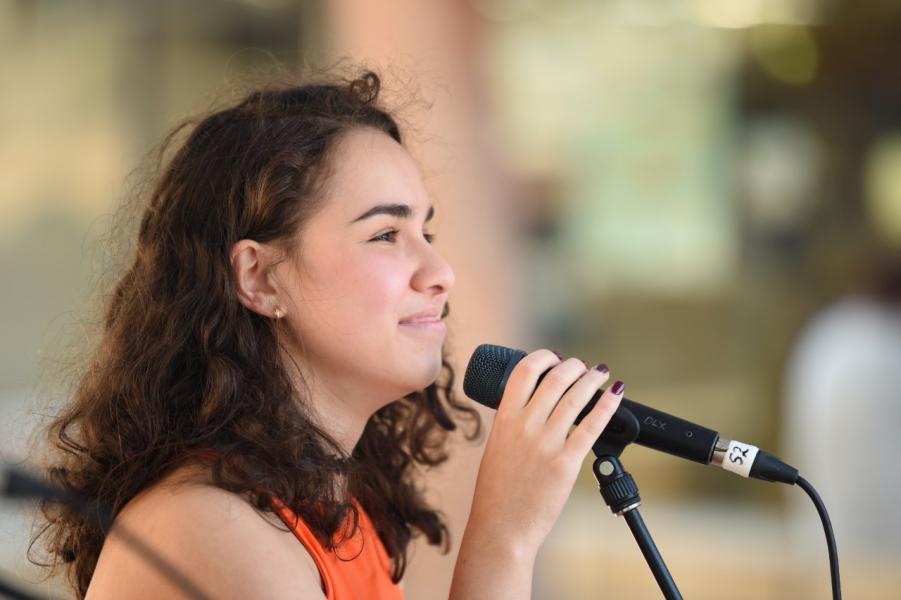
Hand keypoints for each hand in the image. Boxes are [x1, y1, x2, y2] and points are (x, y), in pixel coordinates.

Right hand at [465, 349, 623, 557]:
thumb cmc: (497, 492)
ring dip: (592, 380)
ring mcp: (546, 444)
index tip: (555, 358)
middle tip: (582, 366)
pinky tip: (615, 394)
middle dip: (573, 366)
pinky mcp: (566, 463)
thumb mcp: (497, 447)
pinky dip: (607, 406)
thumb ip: (514, 425)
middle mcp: (524, 426)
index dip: (544, 357)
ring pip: (575, 398)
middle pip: (554, 379)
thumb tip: (536, 407)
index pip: (524, 372)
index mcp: (504, 419)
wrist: (501, 527)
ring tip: (600, 373)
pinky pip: (592, 427)